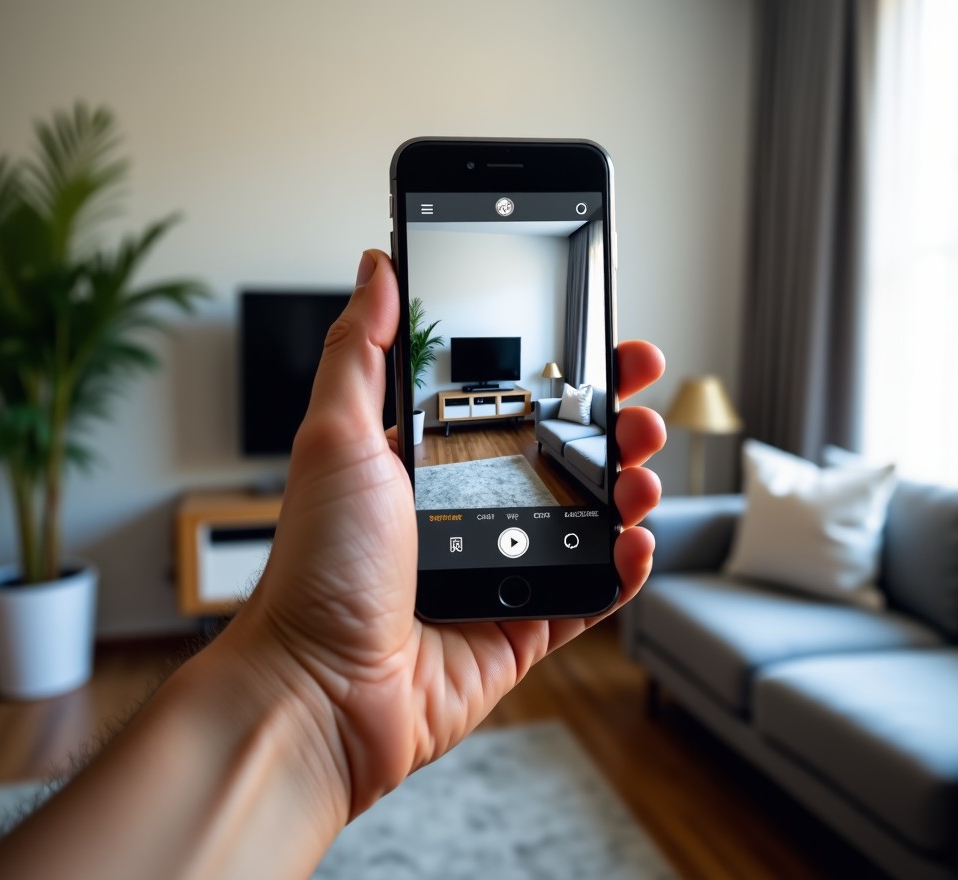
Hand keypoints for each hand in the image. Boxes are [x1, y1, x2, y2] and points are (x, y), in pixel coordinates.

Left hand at [227, 249, 665, 833]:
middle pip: (563, 456)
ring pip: (588, 519)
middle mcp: (468, 510)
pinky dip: (624, 569)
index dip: (563, 373)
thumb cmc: (317, 565)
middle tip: (640, 403)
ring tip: (641, 469)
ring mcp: (500, 567)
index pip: (512, 402)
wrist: (319, 689)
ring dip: (628, 488)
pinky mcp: (522, 623)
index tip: (602, 344)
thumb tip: (375, 267)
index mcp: (429, 462)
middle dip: (612, 423)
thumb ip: (361, 349)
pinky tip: (637, 541)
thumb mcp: (335, 437)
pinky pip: (591, 592)